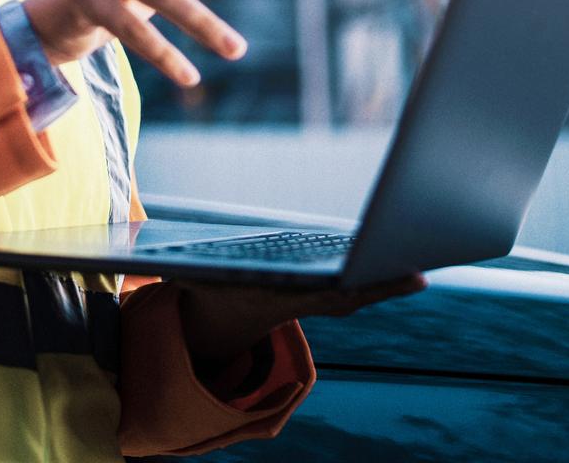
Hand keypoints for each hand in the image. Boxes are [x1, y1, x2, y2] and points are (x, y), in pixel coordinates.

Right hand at [178, 273, 426, 377]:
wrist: (222, 324)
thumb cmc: (203, 289)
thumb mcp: (187, 278)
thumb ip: (176, 266)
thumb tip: (144, 243)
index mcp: (269, 295)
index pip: (309, 292)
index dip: (340, 286)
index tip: (360, 282)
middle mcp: (297, 301)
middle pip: (345, 294)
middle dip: (376, 283)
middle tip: (416, 274)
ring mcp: (313, 302)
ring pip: (359, 294)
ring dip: (388, 282)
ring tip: (424, 268)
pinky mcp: (325, 296)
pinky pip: (360, 290)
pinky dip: (385, 280)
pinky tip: (414, 271)